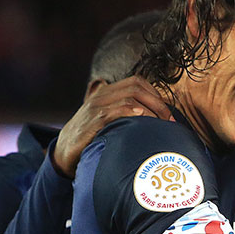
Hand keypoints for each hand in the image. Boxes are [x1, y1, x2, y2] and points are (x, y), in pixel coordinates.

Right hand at [53, 77, 172, 175]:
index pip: (137, 82)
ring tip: (160, 125)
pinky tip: (141, 118)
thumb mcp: (108, 120)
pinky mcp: (92, 122)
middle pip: (136, 88)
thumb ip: (125, 114)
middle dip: (158, 103)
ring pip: (129, 97)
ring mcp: (95, 107)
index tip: (168, 112)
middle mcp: (102, 96)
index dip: (156, 94)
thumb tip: (155, 119)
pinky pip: (113, 112)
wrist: (64, 151)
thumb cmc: (92, 137)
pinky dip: (129, 112)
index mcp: (107, 92)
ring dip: (150, 110)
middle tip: (170, 121)